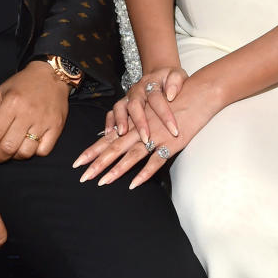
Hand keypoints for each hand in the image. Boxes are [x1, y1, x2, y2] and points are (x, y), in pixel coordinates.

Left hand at [0, 61, 70, 163]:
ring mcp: (44, 121)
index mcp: (12, 103)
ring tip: (12, 149)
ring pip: (26, 152)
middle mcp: (28, 113)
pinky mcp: (56, 127)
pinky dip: (33, 153)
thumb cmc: (22, 85)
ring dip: (15, 156)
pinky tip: (29, 145)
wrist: (50, 76)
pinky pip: (43, 151)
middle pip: (9, 146)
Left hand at [73, 74, 221, 187]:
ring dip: (116, 170)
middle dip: (97, 163)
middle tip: (82, 177)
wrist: (199, 92)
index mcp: (135, 122)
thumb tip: (119, 133)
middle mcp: (141, 129)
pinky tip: (133, 184)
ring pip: (131, 155)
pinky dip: (144, 173)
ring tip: (102, 182)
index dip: (93, 150)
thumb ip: (137, 120)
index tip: (77, 163)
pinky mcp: (171, 144)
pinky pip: (156, 162)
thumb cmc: (176, 99)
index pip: (109, 138)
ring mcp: (156, 137)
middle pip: (115, 148)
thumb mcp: (153, 107)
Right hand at [106, 66, 187, 144]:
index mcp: (151, 83)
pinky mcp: (121, 105)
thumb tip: (171, 94)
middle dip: (140, 122)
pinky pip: (111, 113)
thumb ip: (176, 81)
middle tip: (146, 138)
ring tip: (123, 134)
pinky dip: (109, 123)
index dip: (165, 115)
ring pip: (120, 108)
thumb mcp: (177, 75)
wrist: (158, 75)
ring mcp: (127, 98)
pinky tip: (110, 134)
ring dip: (120, 121)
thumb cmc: (169, 79)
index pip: (156, 98)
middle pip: (135, 105)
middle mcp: (137, 90)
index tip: (174, 130)